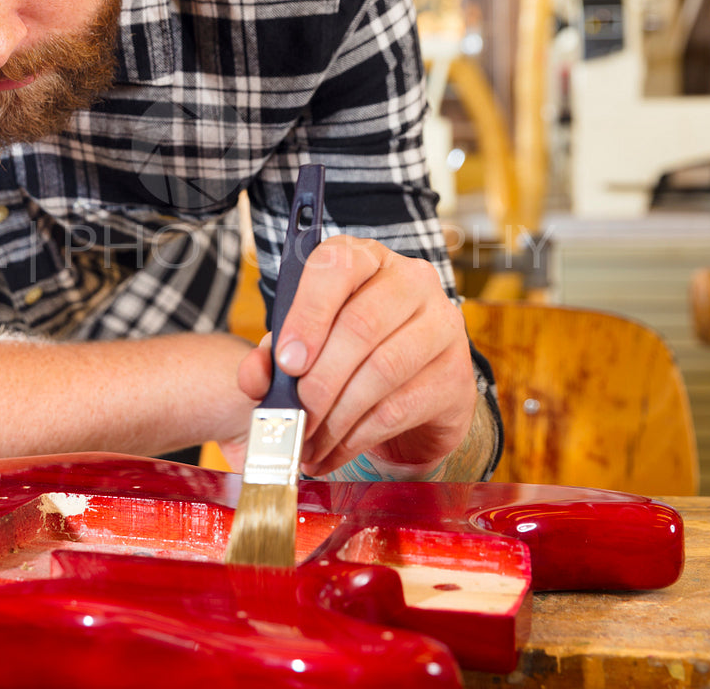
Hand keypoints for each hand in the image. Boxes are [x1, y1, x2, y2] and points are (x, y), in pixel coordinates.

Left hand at [235, 236, 475, 477]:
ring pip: (383, 368)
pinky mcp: (454, 375)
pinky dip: (357, 436)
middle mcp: (410, 281)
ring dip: (336, 415)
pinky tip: (334, 451)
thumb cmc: (353, 354)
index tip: (288, 361)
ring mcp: (441, 325)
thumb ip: (272, 357)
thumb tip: (255, 376)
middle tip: (295, 415)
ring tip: (308, 441)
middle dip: (320, 379)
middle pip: (361, 324)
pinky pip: (399, 407)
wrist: (416, 391)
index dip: (308, 314)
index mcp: (365, 259)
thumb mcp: (306, 346)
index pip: (337, 266)